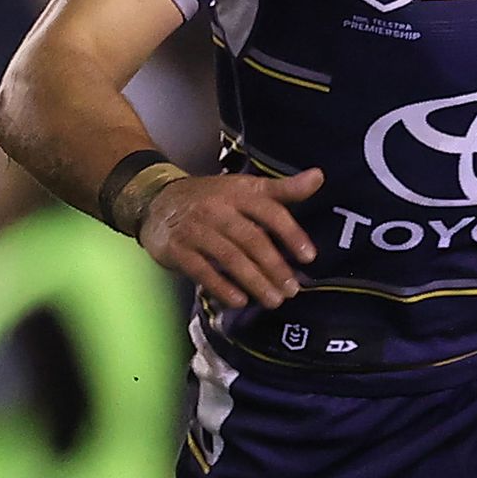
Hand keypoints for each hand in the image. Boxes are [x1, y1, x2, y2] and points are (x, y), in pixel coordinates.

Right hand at [138, 170, 323, 307]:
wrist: (157, 200)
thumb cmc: (214, 198)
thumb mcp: (248, 188)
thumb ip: (284, 189)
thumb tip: (320, 176)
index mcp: (241, 193)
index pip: (271, 212)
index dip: (291, 234)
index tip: (310, 257)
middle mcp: (218, 209)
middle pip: (252, 239)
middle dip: (275, 267)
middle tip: (293, 290)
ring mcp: (196, 229)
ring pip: (230, 257)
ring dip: (254, 281)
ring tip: (274, 300)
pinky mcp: (177, 249)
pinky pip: (201, 270)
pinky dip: (221, 286)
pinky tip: (239, 301)